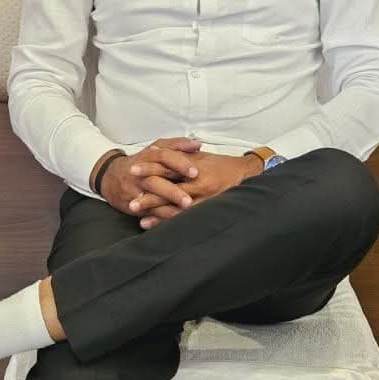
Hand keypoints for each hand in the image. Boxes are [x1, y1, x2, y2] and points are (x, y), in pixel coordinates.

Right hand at [100, 137, 202, 218]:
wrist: (111, 176)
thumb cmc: (141, 161)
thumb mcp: (157, 148)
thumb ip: (178, 145)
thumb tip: (197, 144)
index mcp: (148, 157)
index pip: (163, 157)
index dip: (179, 164)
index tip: (195, 172)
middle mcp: (140, 174)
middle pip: (156, 181)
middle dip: (173, 191)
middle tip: (189, 199)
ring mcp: (135, 190)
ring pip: (150, 199)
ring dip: (167, 207)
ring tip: (183, 211)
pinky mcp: (134, 205)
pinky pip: (147, 212)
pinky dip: (160, 217)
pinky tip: (173, 220)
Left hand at [111, 144, 261, 229]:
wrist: (247, 173)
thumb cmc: (222, 165)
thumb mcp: (201, 156)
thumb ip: (180, 156)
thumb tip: (159, 152)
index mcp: (193, 165)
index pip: (166, 166)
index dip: (149, 168)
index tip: (133, 171)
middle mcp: (197, 181)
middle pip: (169, 188)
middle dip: (149, 196)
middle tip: (131, 201)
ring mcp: (204, 197)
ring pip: (177, 207)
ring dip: (158, 213)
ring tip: (140, 218)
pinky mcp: (209, 208)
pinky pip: (188, 217)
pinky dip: (172, 222)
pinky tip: (159, 227)